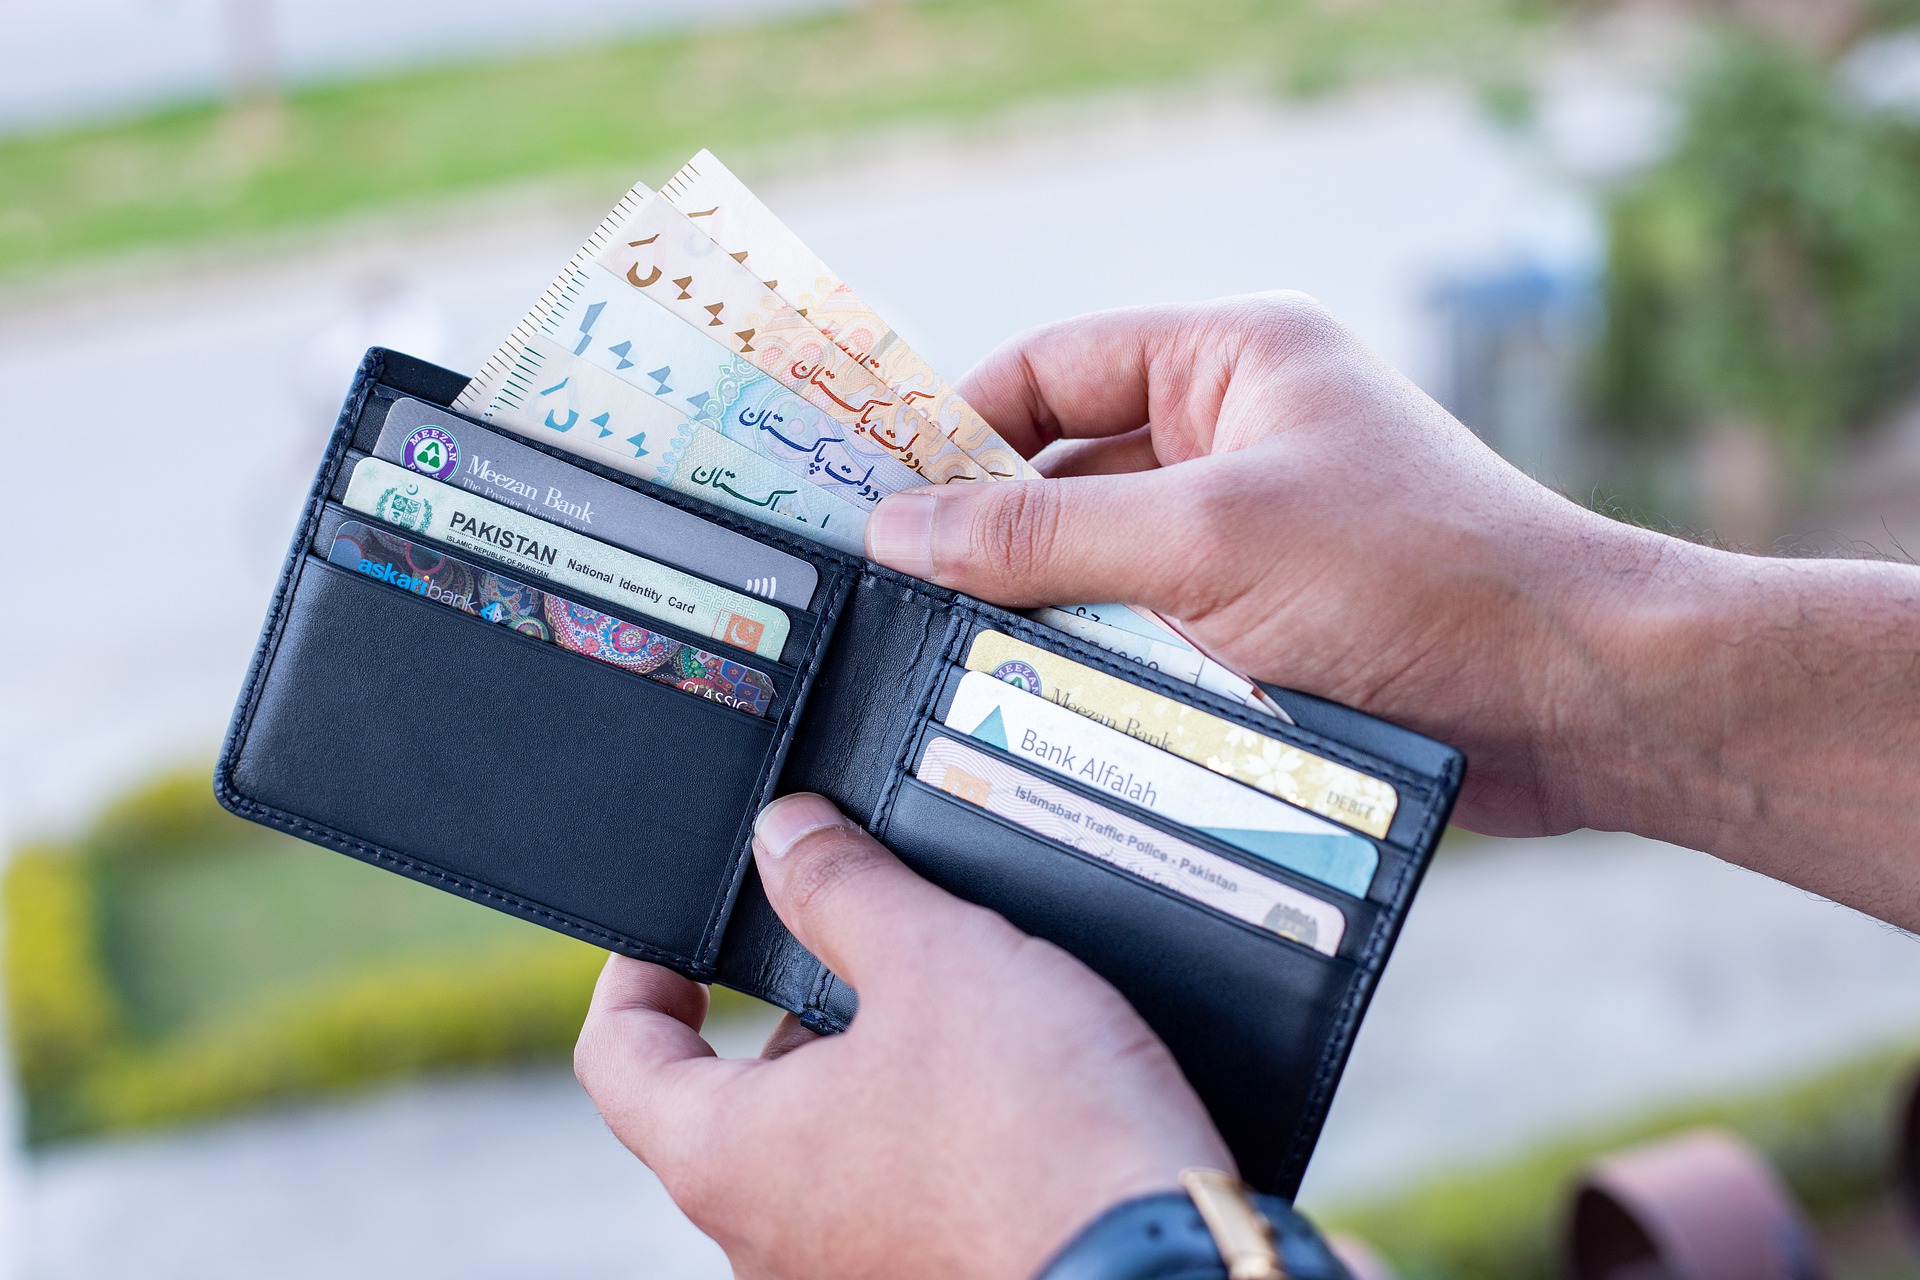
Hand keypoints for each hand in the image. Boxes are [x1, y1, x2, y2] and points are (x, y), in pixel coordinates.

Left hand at [574, 792, 1231, 1279]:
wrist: (1159, 1271)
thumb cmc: (1038, 1139)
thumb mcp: (933, 960)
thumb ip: (841, 886)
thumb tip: (786, 837)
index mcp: (730, 1158)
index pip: (617, 1059)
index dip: (638, 977)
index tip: (679, 939)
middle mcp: (769, 1238)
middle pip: (727, 1104)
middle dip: (787, 1014)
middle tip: (854, 946)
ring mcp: (847, 1273)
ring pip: (817, 1148)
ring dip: (863, 1068)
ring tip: (950, 1006)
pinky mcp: (926, 1278)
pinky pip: (889, 1190)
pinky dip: (917, 1127)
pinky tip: (999, 1082)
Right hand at [863, 295, 1919, 927]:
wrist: (1572, 699)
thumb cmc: (1415, 579)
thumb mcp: (1204, 543)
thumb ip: (1039, 538)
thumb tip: (899, 534)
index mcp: (1232, 358)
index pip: (1052, 365)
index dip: (961, 427)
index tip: (879, 501)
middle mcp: (1239, 429)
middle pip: (1066, 466)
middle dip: (991, 531)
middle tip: (897, 596)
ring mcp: (1256, 527)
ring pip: (1102, 559)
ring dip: (1042, 608)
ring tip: (956, 660)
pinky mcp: (1272, 617)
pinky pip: (1150, 625)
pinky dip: (1098, 659)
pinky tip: (1041, 704)